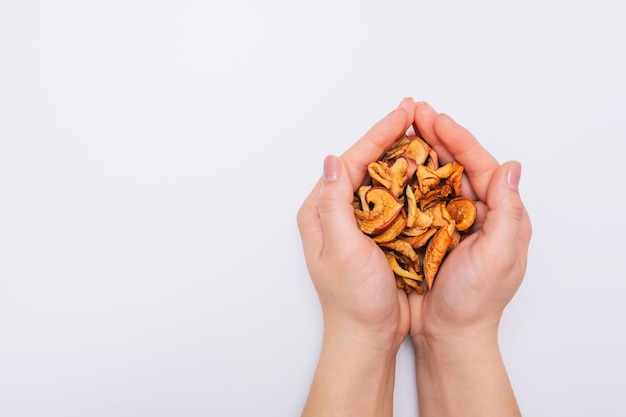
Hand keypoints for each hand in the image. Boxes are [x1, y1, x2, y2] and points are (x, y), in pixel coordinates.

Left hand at [297, 98, 415, 416]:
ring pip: (377, 177)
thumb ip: (334, 204)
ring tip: (419, 131)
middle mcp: (334, 212)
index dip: (378, 135)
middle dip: (388, 137)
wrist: (367, 335)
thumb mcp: (341, 250)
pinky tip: (421, 168)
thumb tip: (331, 160)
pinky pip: (389, 196)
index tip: (402, 113)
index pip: (350, 161)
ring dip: (398, 153)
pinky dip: (405, 179)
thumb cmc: (354, 299)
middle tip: (412, 112)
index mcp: (320, 212)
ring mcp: (354, 222)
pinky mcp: (372, 234)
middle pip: (363, 163)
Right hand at [408, 102, 530, 416]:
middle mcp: (474, 213)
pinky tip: (391, 168)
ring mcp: (448, 222)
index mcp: (497, 214)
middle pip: (455, 165)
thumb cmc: (476, 302)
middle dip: (435, 137)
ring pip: (433, 178)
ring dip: (419, 154)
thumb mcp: (499, 256)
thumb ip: (508, 211)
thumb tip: (512, 167)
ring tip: (401, 131)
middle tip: (414, 114)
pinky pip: (416, 200)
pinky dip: (405, 182)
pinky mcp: (426, 233)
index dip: (458, 139)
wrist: (448, 335)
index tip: (435, 119)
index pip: (480, 165)